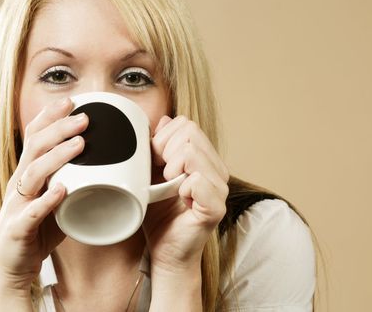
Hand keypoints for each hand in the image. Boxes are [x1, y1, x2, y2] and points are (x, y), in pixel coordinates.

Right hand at [0, 97, 87, 293]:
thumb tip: (109, 166)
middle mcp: (19, 184)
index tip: (72, 101)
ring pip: (33, 174)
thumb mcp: (56, 198)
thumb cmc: (37, 228)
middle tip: (84, 117)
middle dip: (59, 129)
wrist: (10, 266)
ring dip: (57, 157)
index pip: (35, 136)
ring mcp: (17, 205)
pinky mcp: (18, 229)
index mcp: (28, 173)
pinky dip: (48, 200)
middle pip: (35, 148)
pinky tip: (63, 190)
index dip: (50, 117)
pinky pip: (32, 213)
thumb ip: (75, 181)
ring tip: (80, 144)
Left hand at [144, 116, 228, 273]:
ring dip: (171, 169)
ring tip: (170, 187)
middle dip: (165, 151)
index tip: (155, 161)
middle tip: (161, 175)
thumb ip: (159, 147)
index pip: (186, 124)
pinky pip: (197, 180)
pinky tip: (179, 199)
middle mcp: (217, 169)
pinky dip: (181, 188)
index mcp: (204, 158)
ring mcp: (220, 188)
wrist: (165, 251)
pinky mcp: (216, 207)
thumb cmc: (159, 214)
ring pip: (192, 153)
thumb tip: (164, 120)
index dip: (164, 138)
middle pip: (190, 132)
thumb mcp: (152, 174)